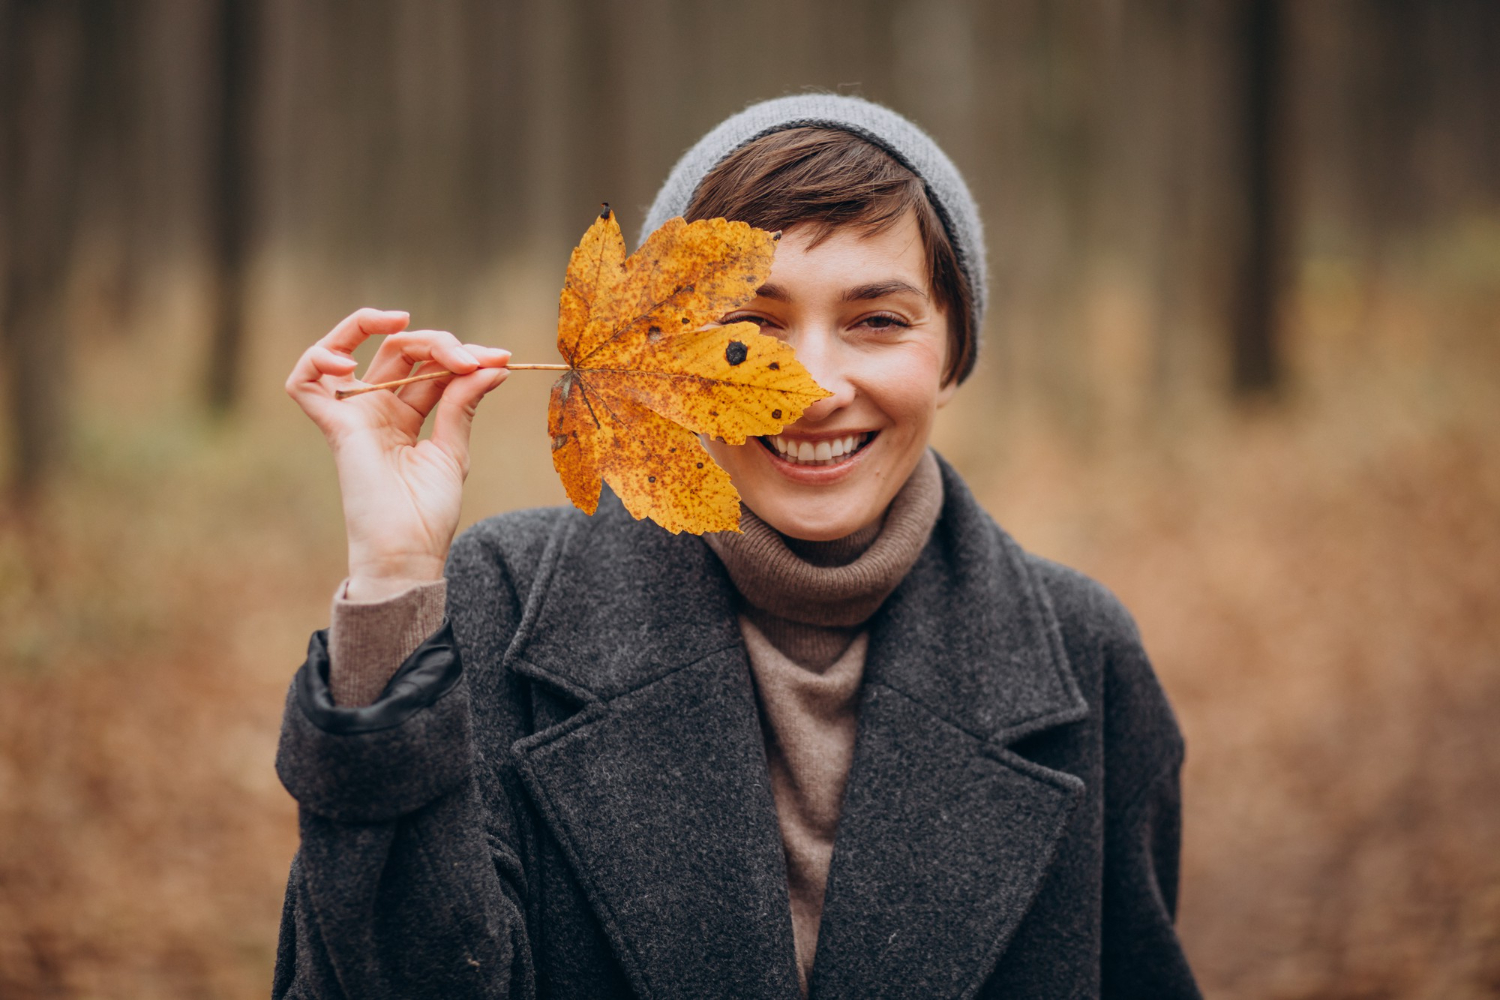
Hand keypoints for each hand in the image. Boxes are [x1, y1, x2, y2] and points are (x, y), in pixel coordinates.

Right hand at [285, 308, 510, 599]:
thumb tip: (491, 365)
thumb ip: (462, 403)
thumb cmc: (429, 512)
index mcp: (407, 416)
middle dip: (439, 343)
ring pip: (348, 348)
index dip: (463, 355)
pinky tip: (349, 358)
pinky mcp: (334, 428)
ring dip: (372, 326)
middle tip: (473, 358)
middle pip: (398, 352)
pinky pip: (304, 383)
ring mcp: (353, 416)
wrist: (409, 551)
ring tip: (408, 326)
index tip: (500, 359)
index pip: (430, 366)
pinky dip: (317, 359)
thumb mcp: (453, 449)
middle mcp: (377, 410)